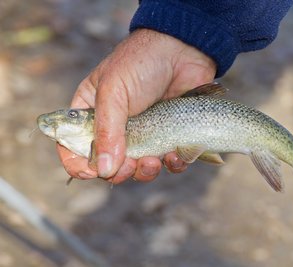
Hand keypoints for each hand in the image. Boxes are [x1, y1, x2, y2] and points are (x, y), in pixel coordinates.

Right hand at [57, 29, 215, 183]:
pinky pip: (170, 161)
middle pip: (110, 164)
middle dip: (119, 172)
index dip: (79, 164)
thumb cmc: (141, 62)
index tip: (91, 173)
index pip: (74, 146)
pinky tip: (175, 155)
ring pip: (140, 168)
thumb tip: (104, 170)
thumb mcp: (113, 92)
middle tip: (130, 165)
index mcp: (92, 113)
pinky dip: (173, 165)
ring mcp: (145, 133)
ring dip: (145, 172)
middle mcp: (117, 127)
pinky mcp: (170, 135)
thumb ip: (107, 131)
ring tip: (152, 161)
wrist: (183, 49)